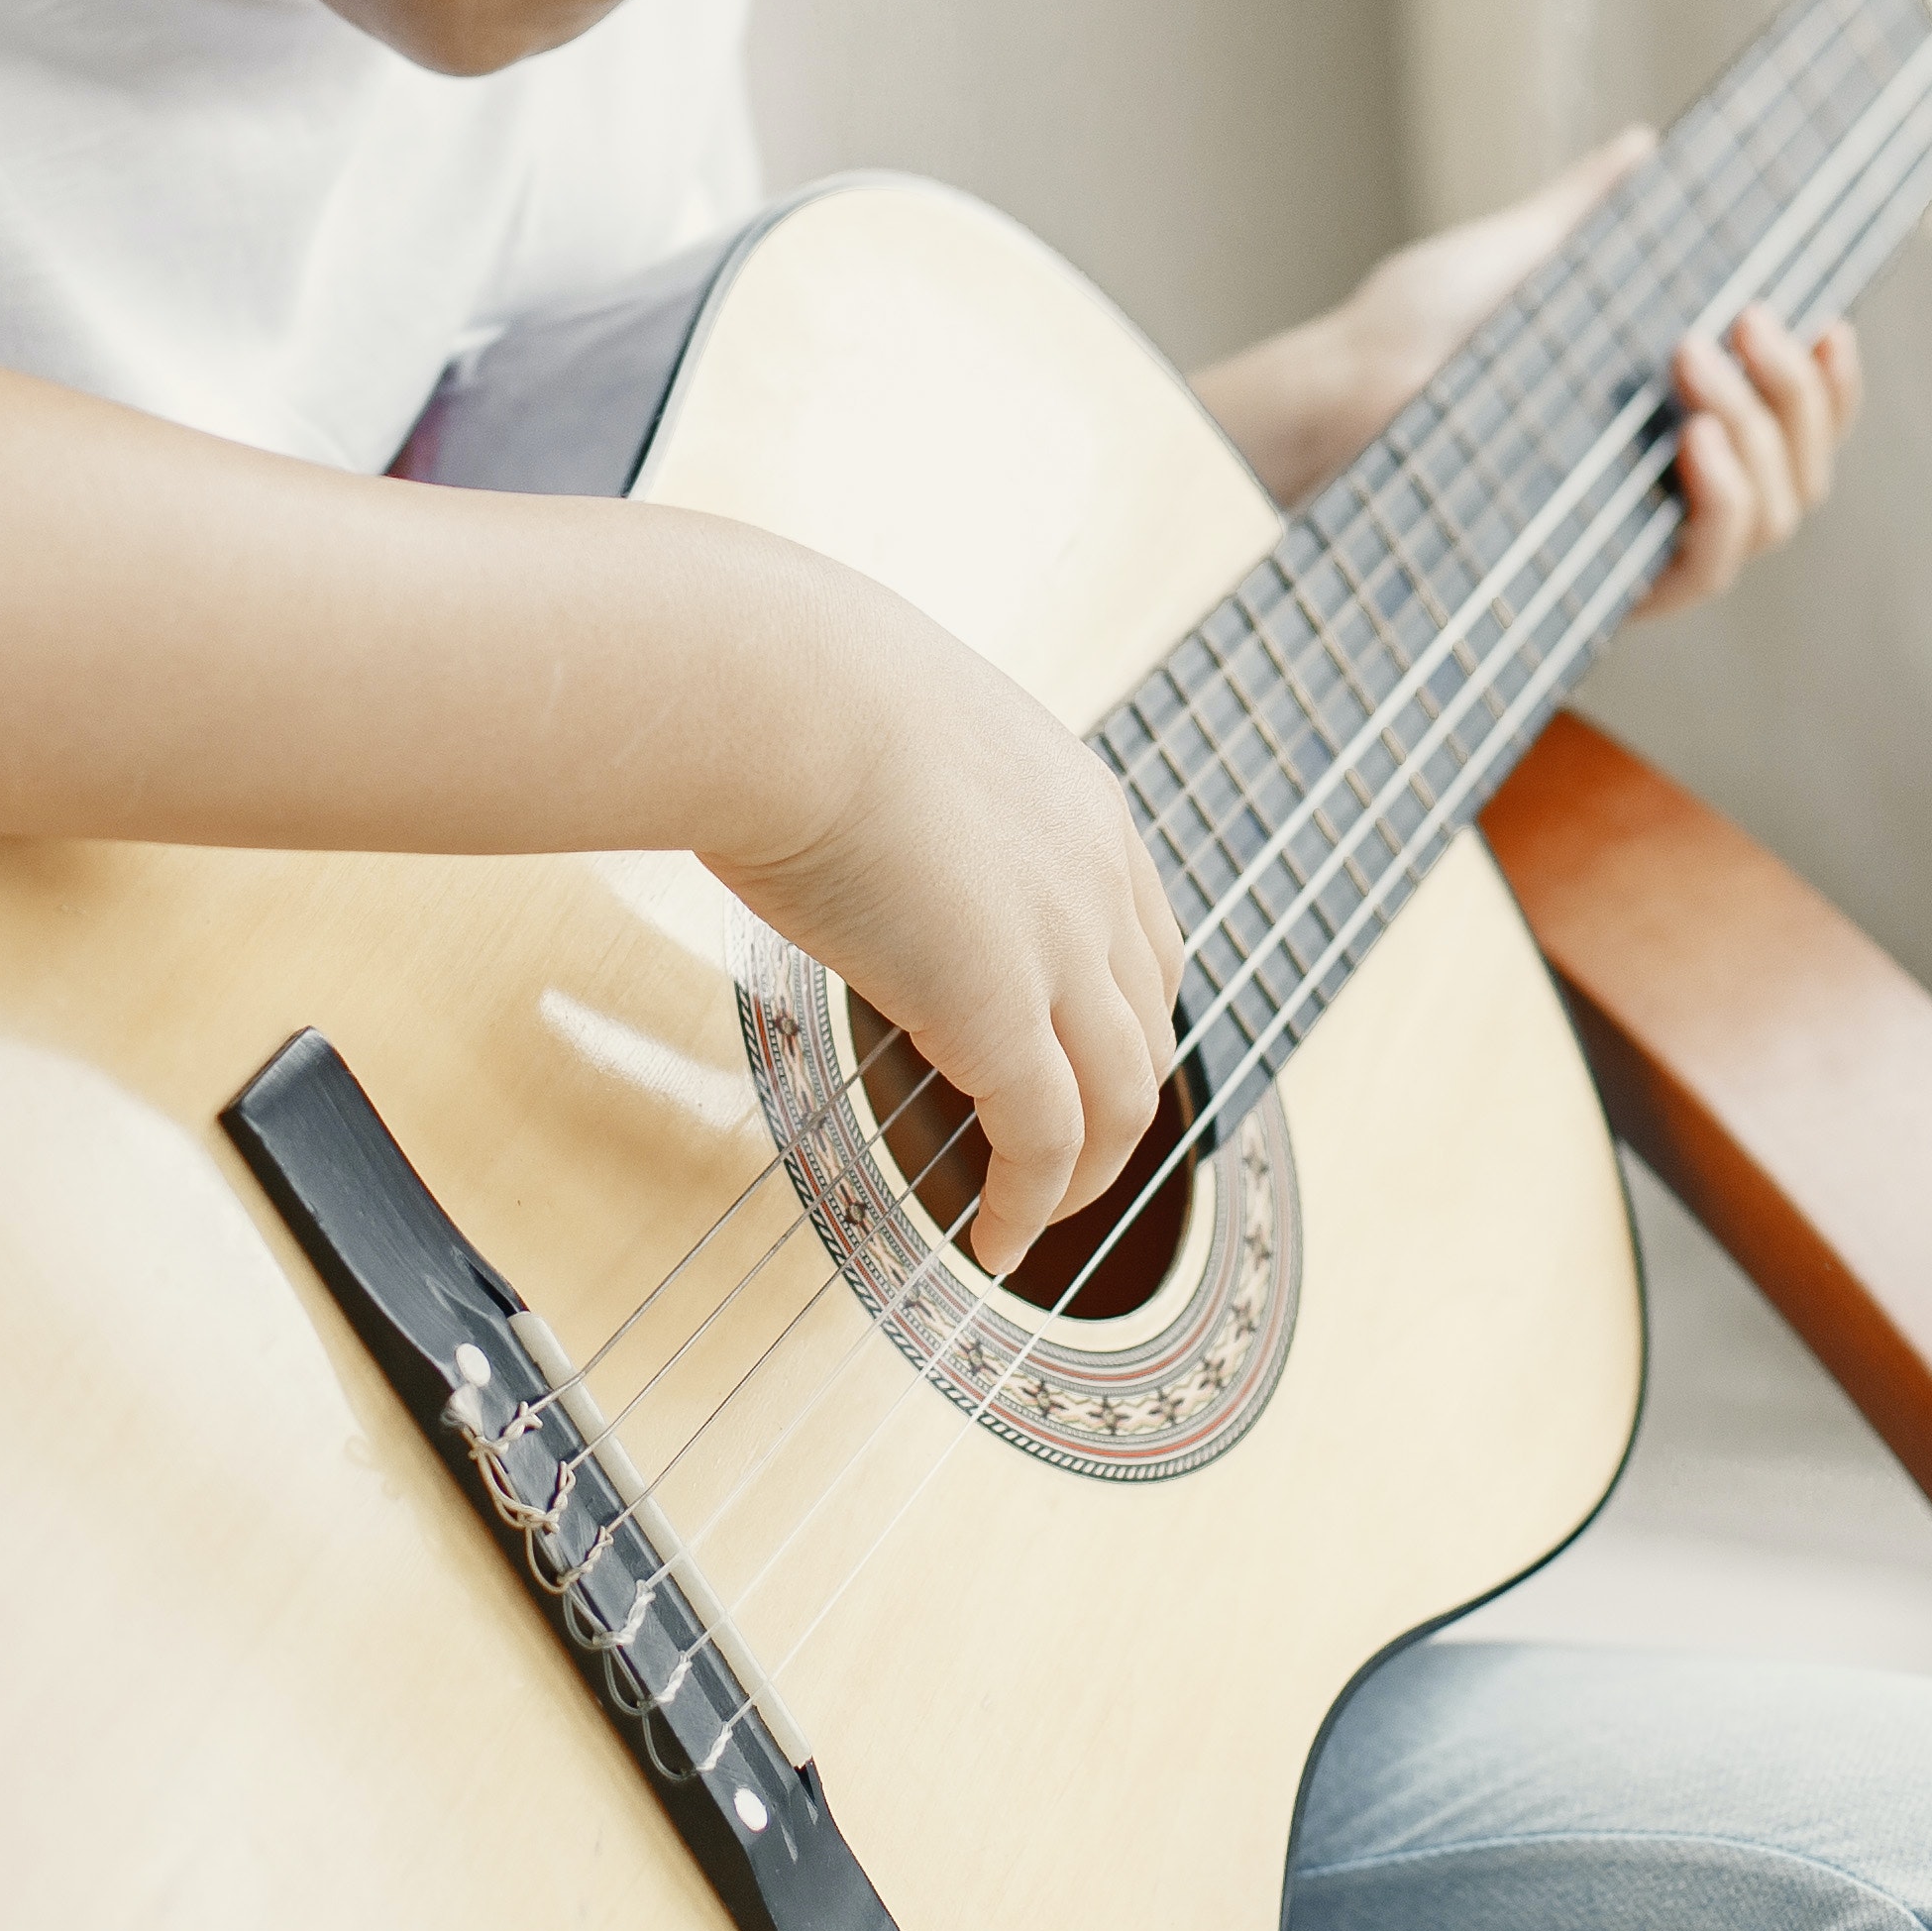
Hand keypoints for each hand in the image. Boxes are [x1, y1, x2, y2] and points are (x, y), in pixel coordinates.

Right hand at [705, 571, 1178, 1273]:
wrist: (782, 693)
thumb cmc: (793, 689)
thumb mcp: (899, 735)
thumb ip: (905, 782)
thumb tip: (826, 784)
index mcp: (1081, 805)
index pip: (1144, 935)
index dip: (1122, 1014)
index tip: (1083, 1058)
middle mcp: (1097, 879)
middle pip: (1149, 1025)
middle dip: (1115, 1102)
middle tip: (1064, 1156)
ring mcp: (1062, 949)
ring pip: (1122, 1099)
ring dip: (1087, 1175)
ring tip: (1040, 1219)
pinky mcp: (1004, 1016)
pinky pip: (1045, 1142)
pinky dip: (1034, 1203)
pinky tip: (998, 1241)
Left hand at [1196, 130, 1868, 610]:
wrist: (1333, 394)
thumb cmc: (1408, 333)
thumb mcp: (1516, 256)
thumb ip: (1590, 215)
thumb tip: (1644, 148)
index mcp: (1660, 420)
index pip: (1789, 423)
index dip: (1828, 385)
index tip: (1828, 316)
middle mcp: (1658, 490)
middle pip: (1800, 473)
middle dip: (1798, 394)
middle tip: (1743, 321)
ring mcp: (1632, 542)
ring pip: (1773, 519)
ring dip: (1764, 435)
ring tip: (1698, 358)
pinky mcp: (1597, 588)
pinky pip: (1705, 572)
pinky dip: (1723, 504)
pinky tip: (1695, 442)